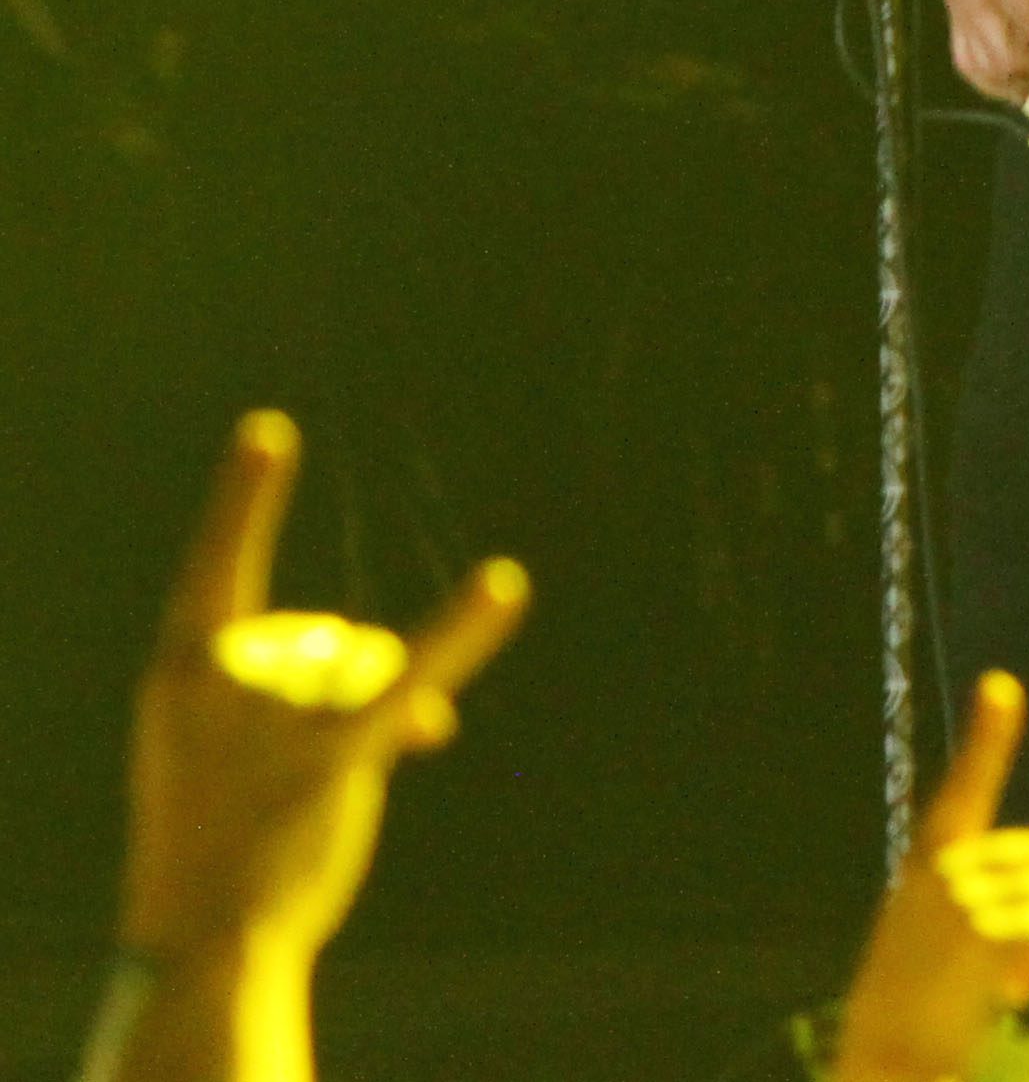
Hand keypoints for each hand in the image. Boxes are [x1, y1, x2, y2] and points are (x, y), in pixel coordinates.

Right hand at [120, 411, 528, 970]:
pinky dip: (463, 629)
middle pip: (330, 637)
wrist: (204, 942)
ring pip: (373, 667)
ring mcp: (283, 713)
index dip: (242, 500)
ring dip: (383, 713)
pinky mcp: (339, 753)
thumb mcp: (233, 738)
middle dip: (341, 689)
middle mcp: (228, 675)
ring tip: (328, 787)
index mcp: (183, 665)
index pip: (216, 564)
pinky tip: (505, 587)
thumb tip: (414, 689)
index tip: (269, 426)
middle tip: (287, 779)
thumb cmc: (216, 830)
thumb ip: (309, 683)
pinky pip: (410, 677)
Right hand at [835, 672, 1028, 1081]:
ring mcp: (962, 899)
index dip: (988, 734)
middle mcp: (945, 869)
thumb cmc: (911, 1002)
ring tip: (1024, 983)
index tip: (1002, 684)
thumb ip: (980, 900)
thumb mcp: (931, 931)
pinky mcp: (980, 935)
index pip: (964, 784)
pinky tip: (1018, 995)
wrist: (884, 1057)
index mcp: (930, 859)